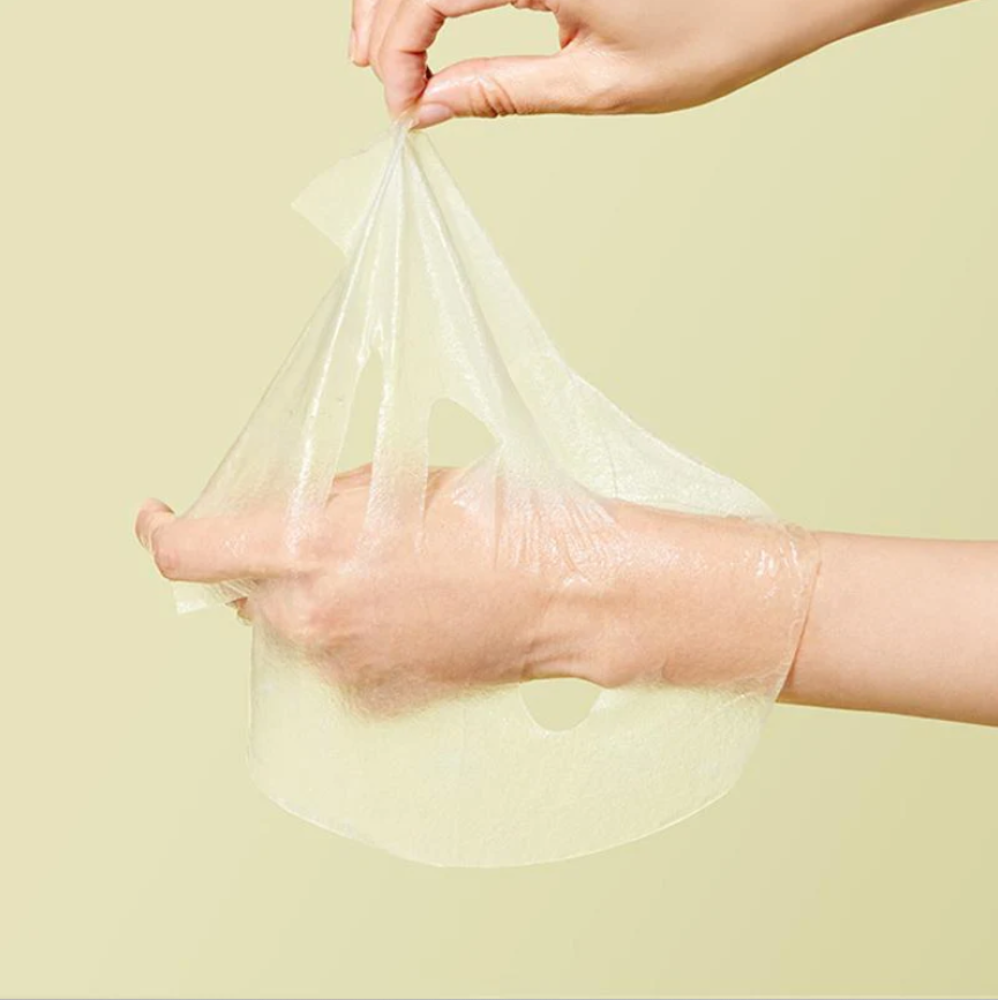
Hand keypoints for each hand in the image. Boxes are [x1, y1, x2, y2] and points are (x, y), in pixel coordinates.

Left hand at [136, 465, 809, 714]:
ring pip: (289, 626)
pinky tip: (403, 605)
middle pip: (242, 592)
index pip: (195, 551)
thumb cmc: (499, 519)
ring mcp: (344, 663)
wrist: (564, 590)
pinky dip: (346, 630)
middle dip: (264, 560)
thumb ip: (324, 501)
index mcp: (313, 548)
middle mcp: (314, 616)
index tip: (162, 518)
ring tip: (379, 569)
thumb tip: (286, 513)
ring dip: (308, 595)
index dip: (164, 531)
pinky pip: (333, 657)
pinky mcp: (375, 693)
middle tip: (315, 534)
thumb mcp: (399, 482)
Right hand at [350, 0, 958, 126]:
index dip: (398, 52)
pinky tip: (439, 22)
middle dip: (385, 19)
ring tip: (402, 59)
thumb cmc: (714, 33)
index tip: (403, 109)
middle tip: (384, 83)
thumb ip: (504, 90)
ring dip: (408, 1)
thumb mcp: (600, 83)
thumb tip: (432, 108)